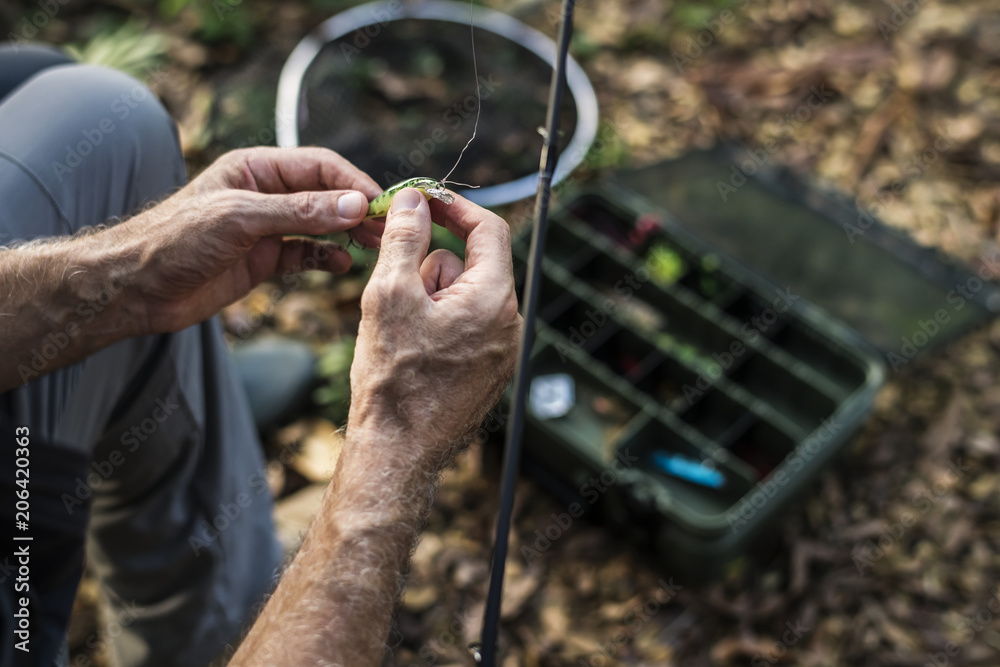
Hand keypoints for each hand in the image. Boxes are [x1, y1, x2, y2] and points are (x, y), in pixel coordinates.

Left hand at [111, 146, 381, 334]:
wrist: (136, 288)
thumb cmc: (175, 240)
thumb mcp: (241, 219)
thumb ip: (300, 212)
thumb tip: (355, 205)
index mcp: (256, 168)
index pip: (319, 166)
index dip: (353, 182)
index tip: (380, 203)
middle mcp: (265, 194)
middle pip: (326, 195)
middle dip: (357, 210)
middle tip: (389, 229)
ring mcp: (265, 228)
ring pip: (320, 226)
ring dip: (347, 234)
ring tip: (374, 247)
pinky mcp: (263, 260)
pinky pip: (305, 254)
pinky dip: (325, 258)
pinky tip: (342, 265)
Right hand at [348, 188, 520, 468]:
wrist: (397, 453)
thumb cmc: (395, 380)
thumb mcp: (389, 294)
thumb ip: (405, 238)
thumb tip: (414, 201)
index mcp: (494, 299)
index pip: (489, 230)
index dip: (455, 208)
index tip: (423, 201)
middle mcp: (508, 324)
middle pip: (470, 265)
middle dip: (430, 266)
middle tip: (394, 289)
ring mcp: (500, 352)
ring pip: (463, 298)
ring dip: (429, 299)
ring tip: (401, 334)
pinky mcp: (487, 372)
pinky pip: (464, 329)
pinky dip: (436, 326)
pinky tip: (411, 353)